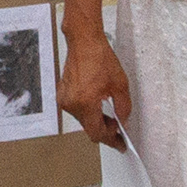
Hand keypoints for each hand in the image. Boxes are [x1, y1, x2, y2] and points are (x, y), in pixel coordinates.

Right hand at [59, 26, 129, 147]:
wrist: (84, 42)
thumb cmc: (100, 58)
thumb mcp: (120, 85)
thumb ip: (123, 108)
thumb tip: (123, 122)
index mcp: (86, 103)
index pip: (97, 133)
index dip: (110, 140)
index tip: (120, 144)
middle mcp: (72, 104)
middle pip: (89, 128)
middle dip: (105, 130)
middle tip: (119, 128)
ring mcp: (65, 100)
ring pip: (83, 120)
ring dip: (96, 120)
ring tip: (110, 114)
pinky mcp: (62, 94)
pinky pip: (77, 110)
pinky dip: (88, 111)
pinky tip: (98, 105)